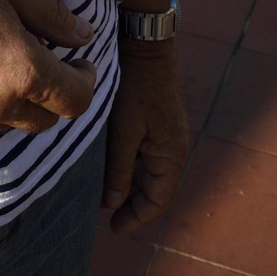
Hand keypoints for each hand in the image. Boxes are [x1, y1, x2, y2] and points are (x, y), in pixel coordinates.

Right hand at [0, 0, 97, 134]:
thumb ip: (52, 14)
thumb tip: (84, 36)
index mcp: (22, 71)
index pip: (75, 101)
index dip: (86, 82)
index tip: (81, 63)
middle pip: (45, 121)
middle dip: (54, 95)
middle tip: (46, 61)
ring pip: (9, 124)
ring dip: (19, 102)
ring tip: (7, 64)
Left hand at [102, 41, 188, 233]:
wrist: (146, 47)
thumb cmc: (135, 87)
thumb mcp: (124, 130)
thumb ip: (118, 168)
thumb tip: (111, 203)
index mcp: (171, 155)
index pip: (158, 200)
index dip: (137, 218)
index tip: (114, 228)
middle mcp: (174, 149)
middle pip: (154, 189)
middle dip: (131, 203)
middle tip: (103, 213)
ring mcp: (167, 136)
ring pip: (148, 172)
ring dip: (128, 184)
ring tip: (102, 193)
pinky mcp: (158, 124)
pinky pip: (145, 155)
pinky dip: (129, 166)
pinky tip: (108, 165)